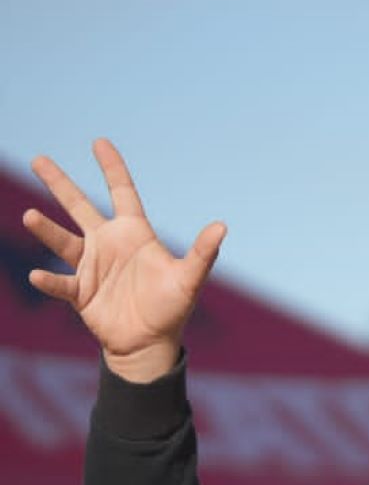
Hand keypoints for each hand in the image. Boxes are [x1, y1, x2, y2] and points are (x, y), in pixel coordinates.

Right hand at [23, 139, 225, 383]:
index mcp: (134, 234)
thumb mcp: (189, 280)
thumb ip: (202, 254)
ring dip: (46, 230)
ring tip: (30, 216)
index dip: (112, 168)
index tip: (99, 141)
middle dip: (60, 183)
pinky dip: (50, 281)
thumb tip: (222, 226)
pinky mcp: (79, 291)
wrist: (149, 342)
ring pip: (62, 241)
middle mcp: (108, 244)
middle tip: (39, 159)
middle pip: (80, 206)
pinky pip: (60, 283)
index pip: (122, 192)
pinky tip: (38, 276)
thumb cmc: (172, 307)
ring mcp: (90, 266)